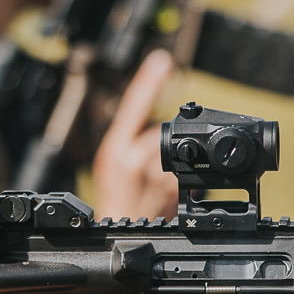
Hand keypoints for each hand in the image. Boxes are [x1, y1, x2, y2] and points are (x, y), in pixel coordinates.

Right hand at [89, 49, 178, 218]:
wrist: (121, 232)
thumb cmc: (114, 199)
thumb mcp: (111, 165)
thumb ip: (130, 142)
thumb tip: (157, 127)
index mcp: (113, 149)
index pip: (133, 107)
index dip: (148, 82)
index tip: (162, 60)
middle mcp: (132, 159)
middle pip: (160, 131)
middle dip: (158, 144)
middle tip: (143, 170)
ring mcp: (155, 174)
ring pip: (172, 150)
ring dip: (168, 161)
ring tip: (151, 183)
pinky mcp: (173, 188)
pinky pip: (183, 170)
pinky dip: (177, 175)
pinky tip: (163, 190)